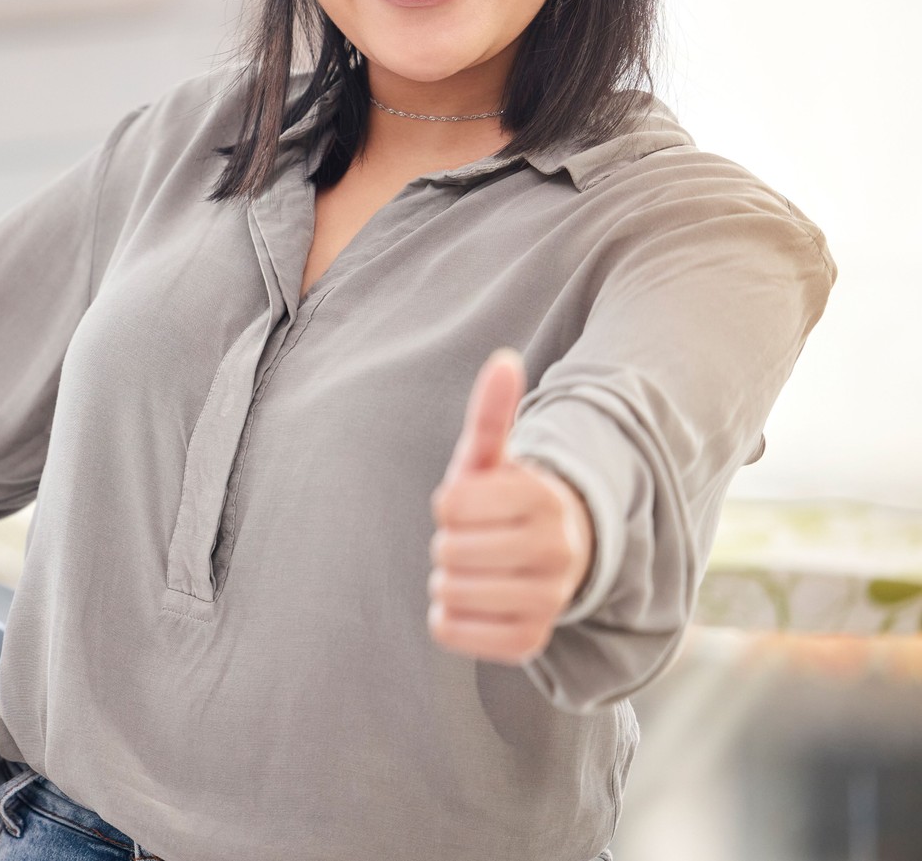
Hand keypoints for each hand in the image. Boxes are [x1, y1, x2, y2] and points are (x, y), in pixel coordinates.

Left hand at [427, 347, 595, 665]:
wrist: (549, 557)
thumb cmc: (504, 500)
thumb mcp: (493, 457)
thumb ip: (491, 412)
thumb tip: (502, 360)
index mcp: (543, 498)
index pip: (450, 505)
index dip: (449, 503)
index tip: (474, 504)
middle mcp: (556, 551)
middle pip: (448, 551)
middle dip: (448, 542)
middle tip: (476, 539)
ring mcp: (549, 600)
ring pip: (448, 592)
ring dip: (446, 579)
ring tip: (477, 568)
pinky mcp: (530, 642)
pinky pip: (452, 630)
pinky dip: (449, 616)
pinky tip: (475, 601)